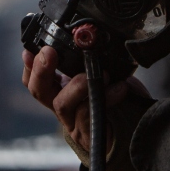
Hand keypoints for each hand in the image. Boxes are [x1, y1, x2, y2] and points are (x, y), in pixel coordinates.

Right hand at [22, 46, 148, 152]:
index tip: (30, 50)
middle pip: (39, 90)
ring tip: (101, 74)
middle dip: (41, 69)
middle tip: (49, 53)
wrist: (139, 131)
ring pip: (62, 103)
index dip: (30, 65)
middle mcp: (63, 107)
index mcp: (62, 91)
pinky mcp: (89, 134)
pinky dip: (104, 97)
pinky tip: (120, 87)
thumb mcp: (105, 74)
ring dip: (78, 85)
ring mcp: (74, 123)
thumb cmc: (122, 99)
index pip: (35, 80)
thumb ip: (93, 61)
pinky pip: (89, 114)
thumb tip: (90, 36)